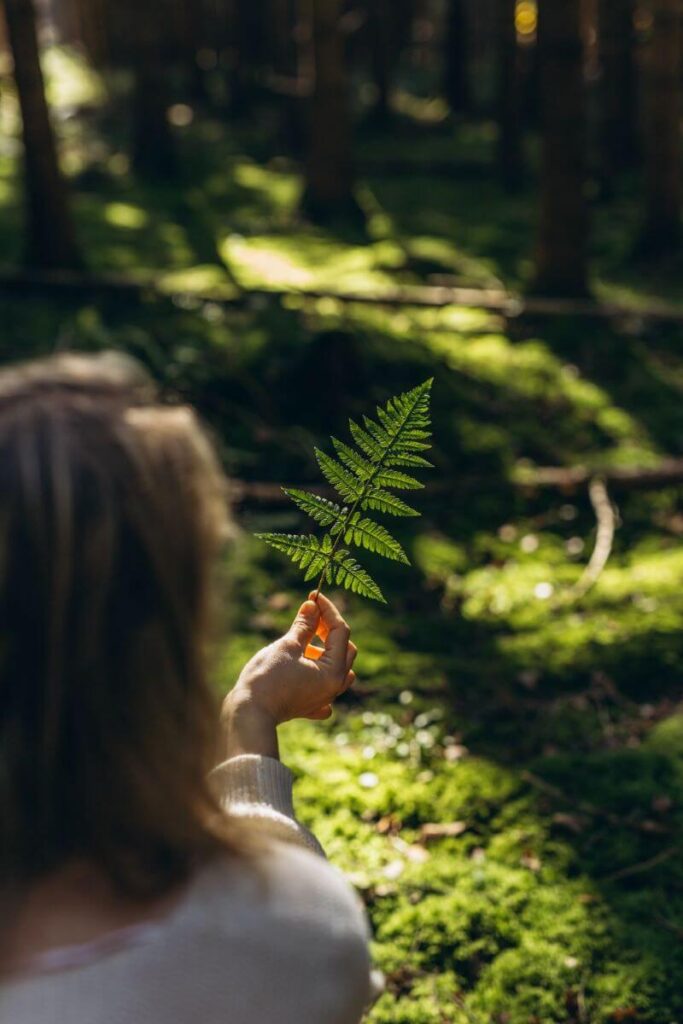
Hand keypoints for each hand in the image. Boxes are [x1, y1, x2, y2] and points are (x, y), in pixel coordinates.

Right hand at [220, 592, 356, 758]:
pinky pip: (324, 688)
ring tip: (303, 641)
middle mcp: (334, 687)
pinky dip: (319, 675)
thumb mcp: (287, 645)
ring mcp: (323, 699)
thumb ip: (304, 625)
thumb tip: (313, 605)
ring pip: (337, 669)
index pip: (340, 631)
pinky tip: (306, 670)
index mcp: (333, 671)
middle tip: (311, 614)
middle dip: (329, 629)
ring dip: (325, 651)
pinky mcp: (309, 706)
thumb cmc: (267, 678)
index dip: (328, 610)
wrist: (248, 714)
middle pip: (344, 650)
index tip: (314, 596)